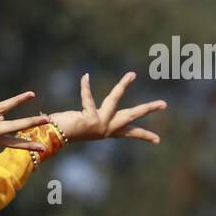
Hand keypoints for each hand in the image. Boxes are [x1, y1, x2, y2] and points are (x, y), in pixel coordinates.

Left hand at [47, 72, 166, 143]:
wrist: (52, 138)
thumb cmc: (64, 130)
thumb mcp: (80, 123)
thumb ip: (84, 115)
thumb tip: (67, 111)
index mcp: (106, 131)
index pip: (129, 133)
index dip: (144, 135)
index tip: (158, 140)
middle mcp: (106, 128)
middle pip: (131, 115)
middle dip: (148, 108)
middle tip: (164, 104)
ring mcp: (99, 124)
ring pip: (113, 100)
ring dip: (122, 86)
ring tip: (132, 74)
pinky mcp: (90, 119)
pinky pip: (88, 98)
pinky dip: (85, 87)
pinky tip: (85, 77)